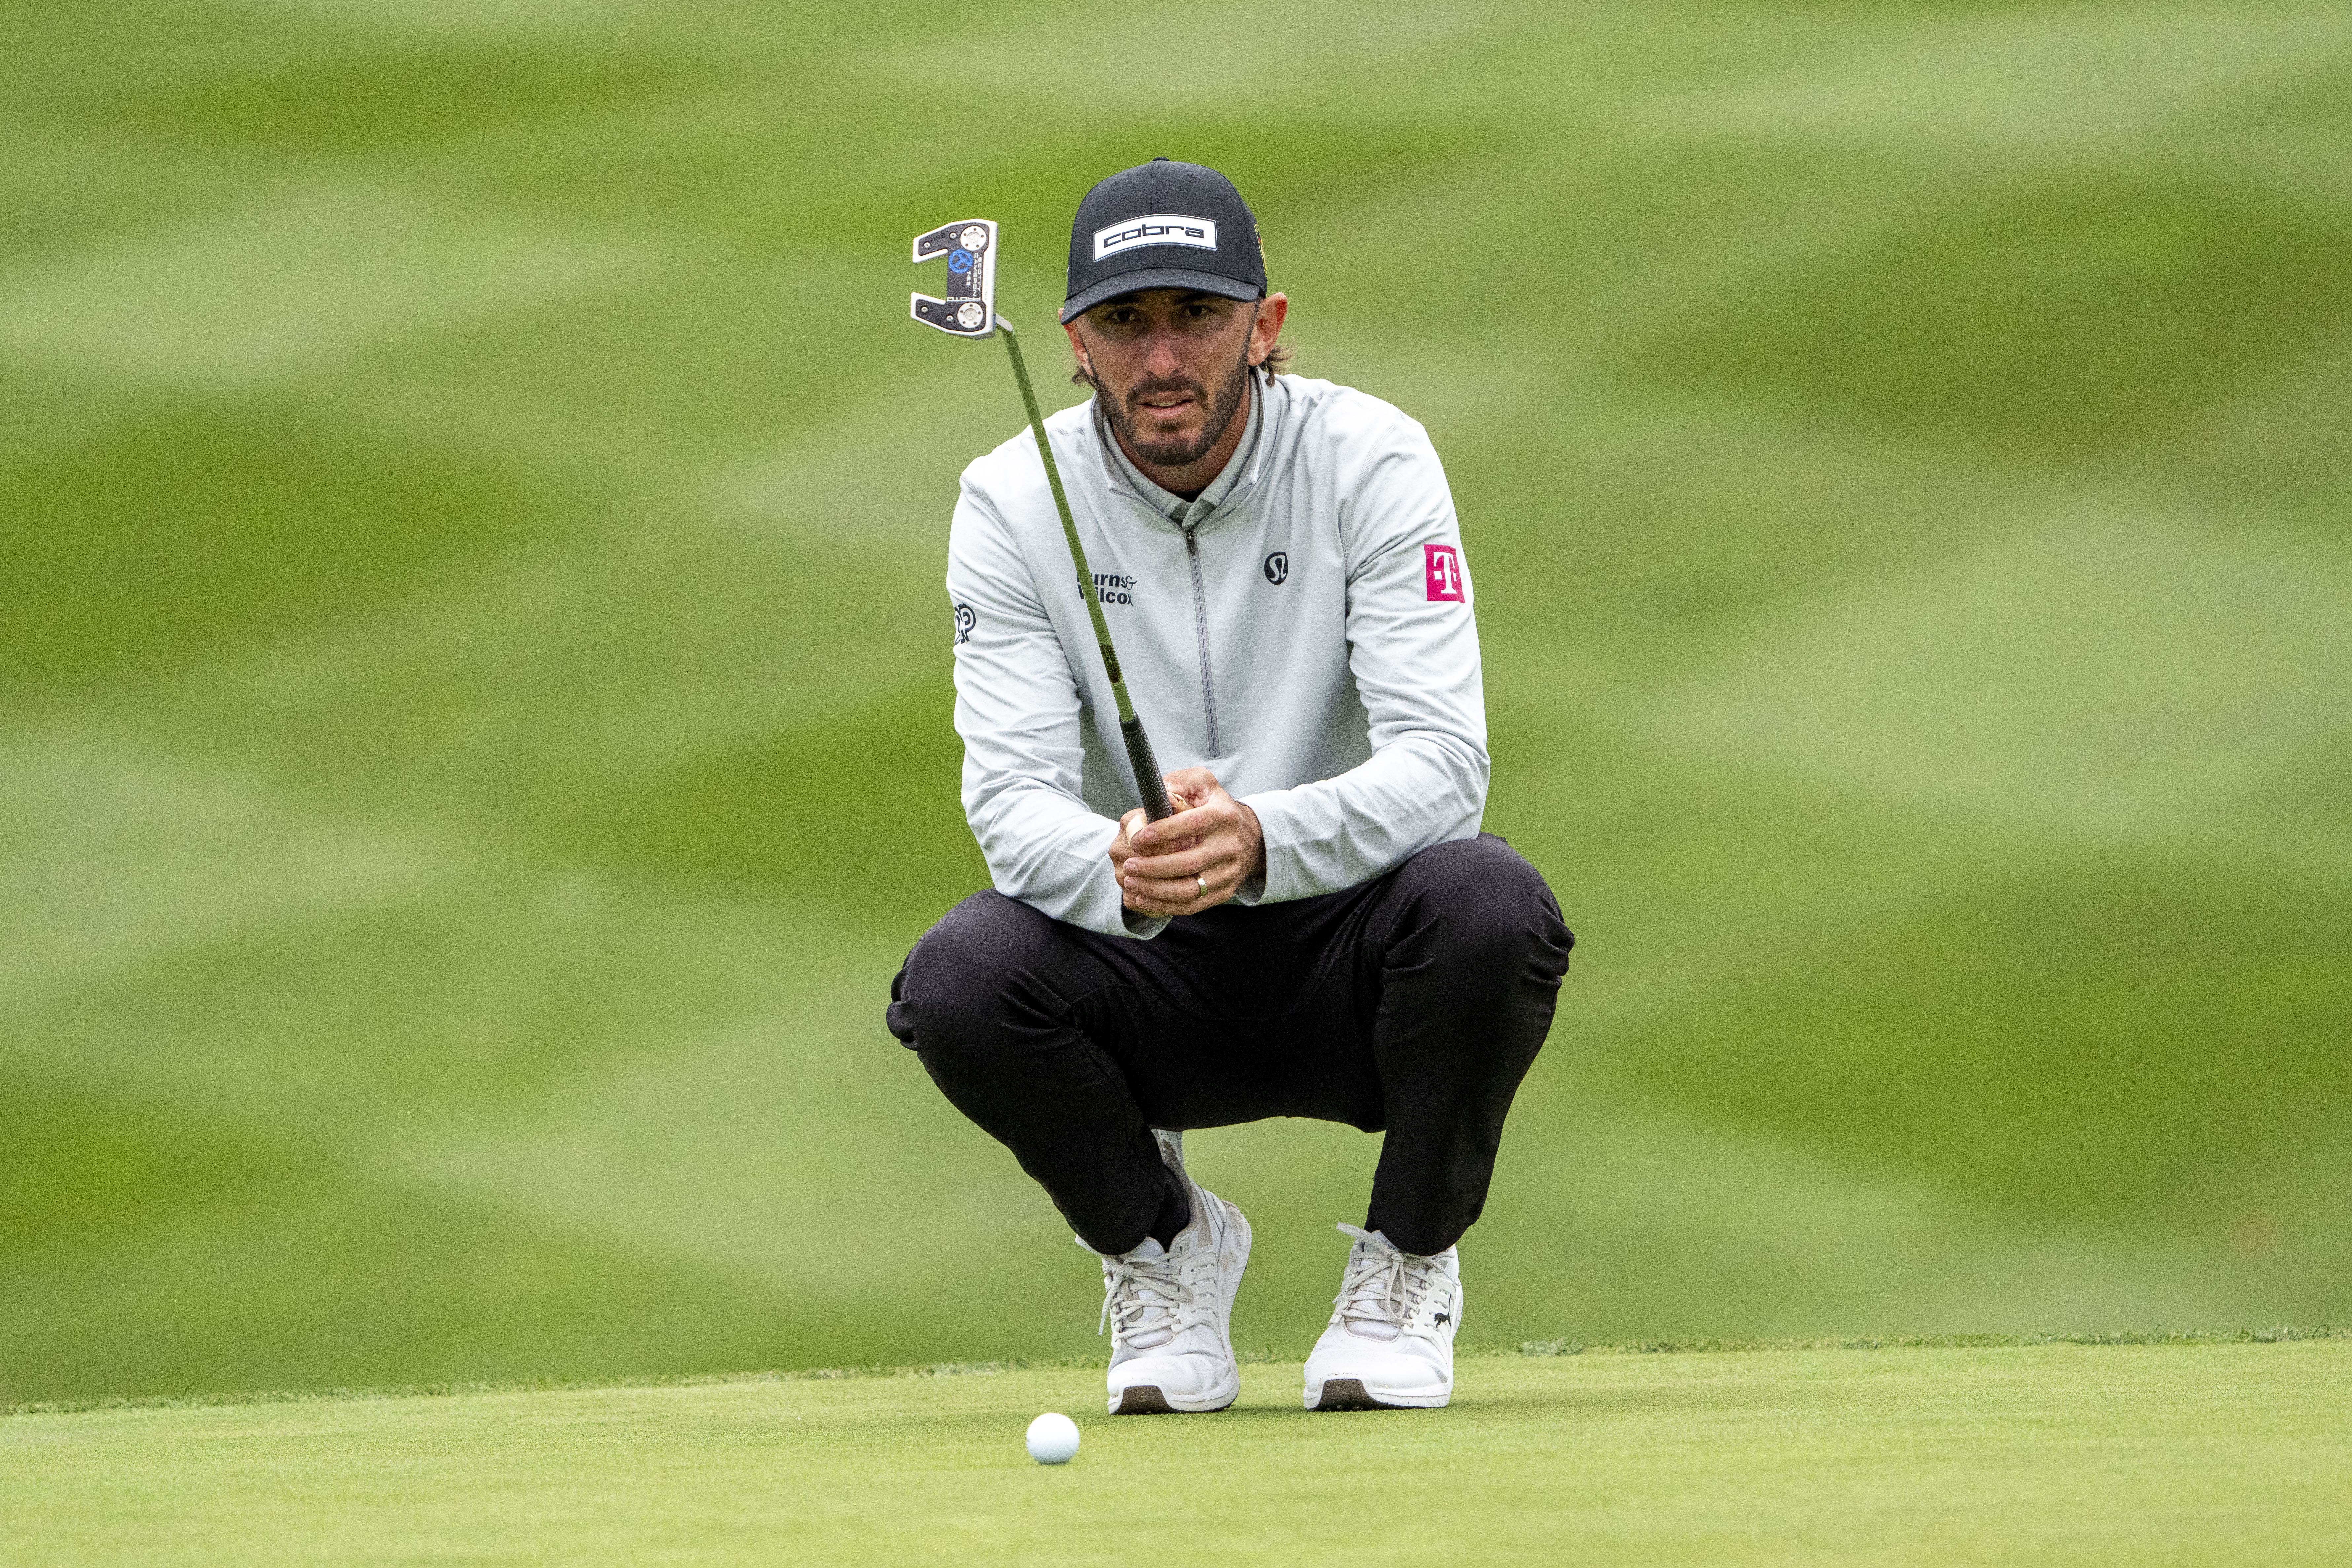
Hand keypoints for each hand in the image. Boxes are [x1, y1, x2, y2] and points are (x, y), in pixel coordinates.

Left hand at [1107, 768, 1265, 916]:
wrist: (1251, 837)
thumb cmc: (1217, 808)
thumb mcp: (1204, 785)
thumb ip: (1181, 782)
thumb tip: (1162, 794)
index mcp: (1224, 816)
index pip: (1193, 825)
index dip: (1163, 832)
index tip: (1137, 839)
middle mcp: (1229, 846)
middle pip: (1188, 863)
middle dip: (1153, 866)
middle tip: (1128, 865)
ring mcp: (1228, 873)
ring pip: (1189, 889)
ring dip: (1155, 889)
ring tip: (1131, 882)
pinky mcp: (1224, 892)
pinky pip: (1192, 905)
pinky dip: (1165, 905)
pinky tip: (1143, 898)